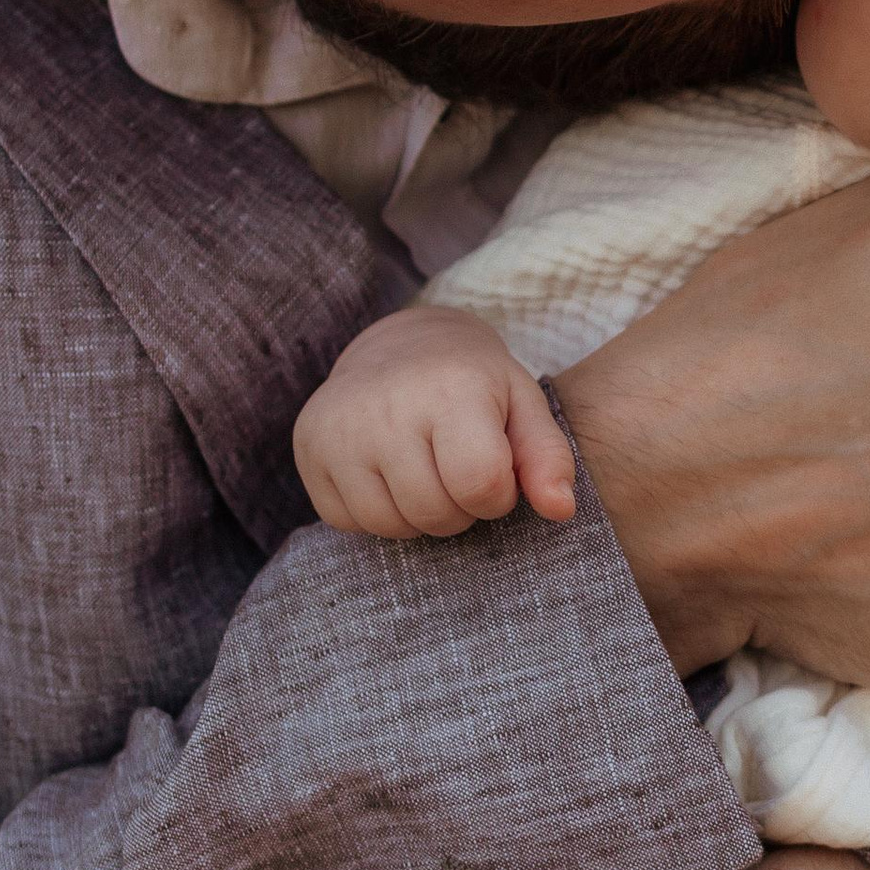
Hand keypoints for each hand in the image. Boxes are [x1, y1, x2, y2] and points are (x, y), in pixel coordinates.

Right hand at [293, 305, 576, 537]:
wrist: (400, 344)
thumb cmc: (474, 381)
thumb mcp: (523, 405)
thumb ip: (548, 457)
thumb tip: (561, 510)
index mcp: (451, 389)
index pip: (480, 485)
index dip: (497, 495)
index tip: (496, 472)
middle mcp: (387, 406)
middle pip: (436, 513)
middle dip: (460, 508)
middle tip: (460, 472)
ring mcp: (339, 428)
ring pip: (391, 525)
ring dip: (419, 515)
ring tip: (429, 473)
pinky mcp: (308, 448)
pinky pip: (348, 521)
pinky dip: (377, 512)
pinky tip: (390, 474)